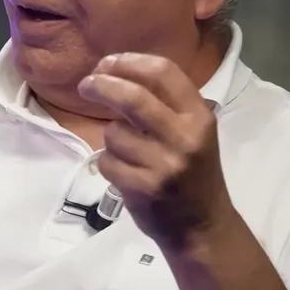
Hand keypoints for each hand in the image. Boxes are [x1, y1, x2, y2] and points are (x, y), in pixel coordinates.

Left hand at [77, 53, 234, 249]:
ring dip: (110, 137)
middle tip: (87, 84)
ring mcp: (164, 164)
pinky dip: (108, 163)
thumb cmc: (194, 173)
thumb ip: (166, 104)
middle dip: (103, 85)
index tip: (107, 64)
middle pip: (133, 96)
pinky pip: (107, 161)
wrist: (202, 227)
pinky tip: (124, 171)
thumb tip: (115, 72)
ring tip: (126, 150)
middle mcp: (184, 137)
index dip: (129, 62)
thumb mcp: (194, 132)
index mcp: (198, 117)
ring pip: (114, 132)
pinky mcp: (144, 187)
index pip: (163, 72)